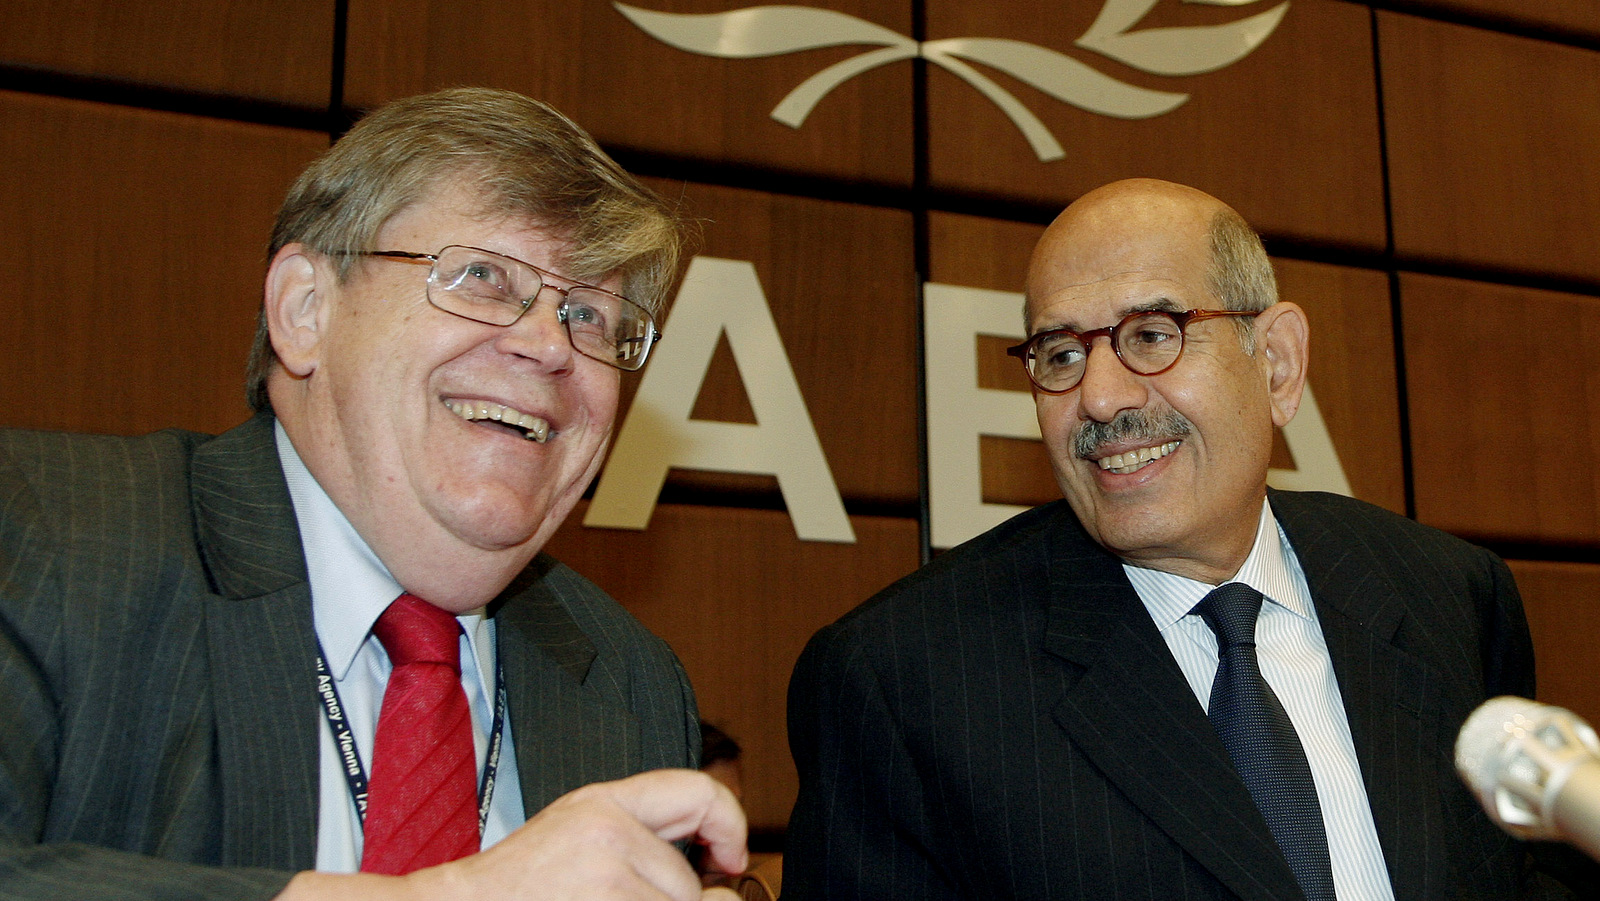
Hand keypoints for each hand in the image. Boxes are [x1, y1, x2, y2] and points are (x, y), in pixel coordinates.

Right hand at [278, 769, 746, 900]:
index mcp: (601, 803)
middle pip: (690, 880)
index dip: (730, 826)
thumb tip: (719, 871)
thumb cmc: (514, 889)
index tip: (732, 858)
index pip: (698, 792)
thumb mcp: (576, 835)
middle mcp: (608, 832)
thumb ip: (639, 836)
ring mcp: (607, 879)